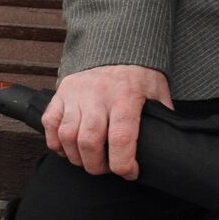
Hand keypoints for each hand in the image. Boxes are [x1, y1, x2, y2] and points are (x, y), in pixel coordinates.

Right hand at [42, 65, 171, 179]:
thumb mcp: (157, 92)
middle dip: (97, 166)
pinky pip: (50, 123)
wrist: (118, 47)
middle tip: (107, 168)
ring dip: (76, 157)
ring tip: (89, 160)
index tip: (130, 172)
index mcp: (126, 96)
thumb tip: (168, 145)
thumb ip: (162, 117)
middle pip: (89, 141)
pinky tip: (69, 148)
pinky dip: (56, 142)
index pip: (121, 138)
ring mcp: (77, 93)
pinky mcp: (62, 93)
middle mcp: (99, 94)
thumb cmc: (139, 75)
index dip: (123, 164)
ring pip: (67, 135)